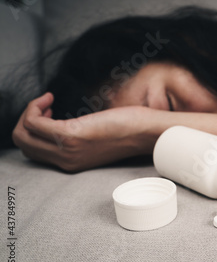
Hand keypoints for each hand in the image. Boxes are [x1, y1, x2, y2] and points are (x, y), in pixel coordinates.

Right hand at [12, 92, 155, 171]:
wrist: (148, 133)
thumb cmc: (129, 131)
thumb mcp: (98, 139)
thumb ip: (79, 138)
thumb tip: (65, 125)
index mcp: (72, 163)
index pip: (34, 152)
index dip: (34, 131)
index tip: (47, 114)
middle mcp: (66, 161)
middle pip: (23, 144)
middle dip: (25, 120)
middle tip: (43, 106)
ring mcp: (67, 149)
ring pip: (23, 133)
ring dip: (28, 112)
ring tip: (46, 101)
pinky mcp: (72, 135)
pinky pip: (35, 122)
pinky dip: (35, 107)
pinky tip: (50, 98)